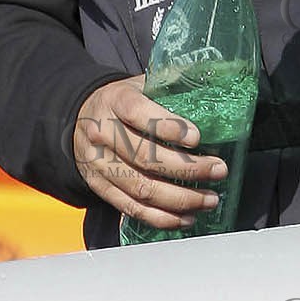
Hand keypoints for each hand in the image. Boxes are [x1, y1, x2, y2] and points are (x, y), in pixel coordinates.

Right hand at [72, 77, 227, 230]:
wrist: (81, 119)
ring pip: (141, 188)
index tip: (197, 137)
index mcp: (115, 101)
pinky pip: (131, 208)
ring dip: (179, 199)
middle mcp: (103, 133)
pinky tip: (186, 217)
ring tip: (209, 199)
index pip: (139, 113)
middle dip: (187, 168)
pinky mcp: (100, 188)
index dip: (168, 126)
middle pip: (145, 156)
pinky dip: (161, 217)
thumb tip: (214, 83)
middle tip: (218, 170)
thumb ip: (170, 84)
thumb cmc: (123, 101)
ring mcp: (99, 164)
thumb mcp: (140, 83)